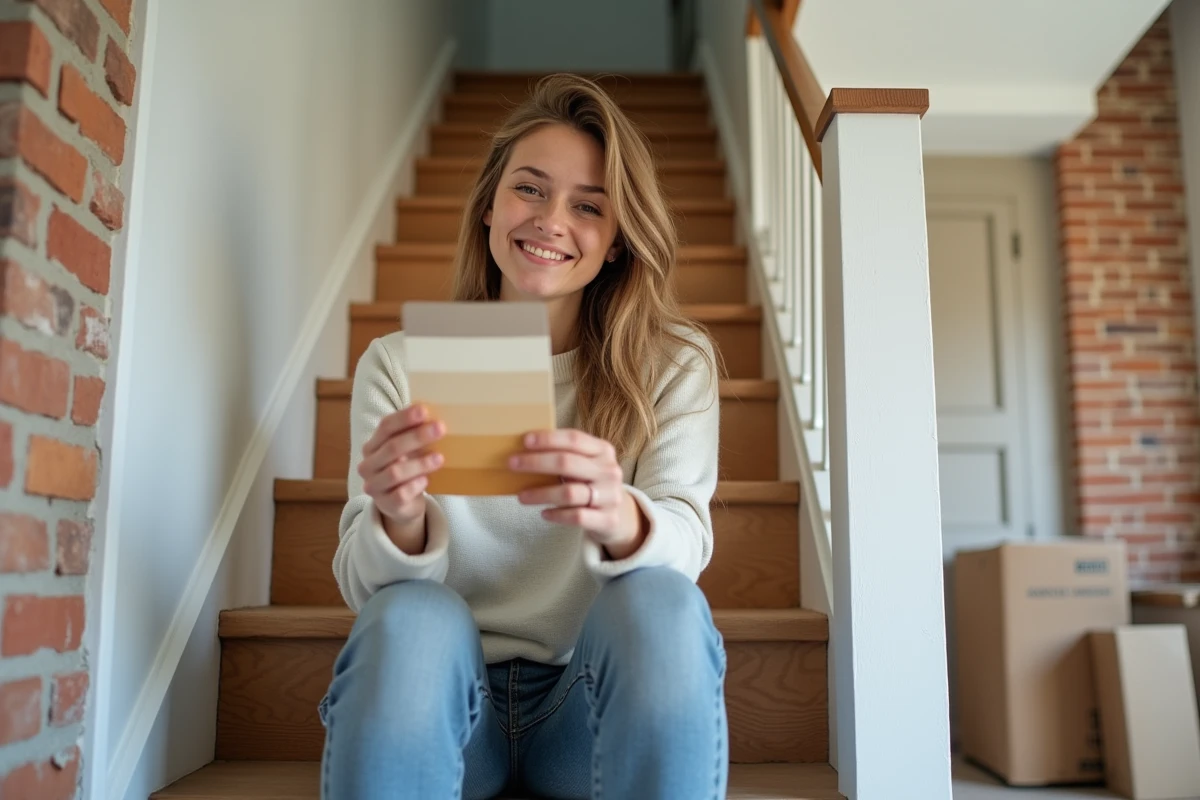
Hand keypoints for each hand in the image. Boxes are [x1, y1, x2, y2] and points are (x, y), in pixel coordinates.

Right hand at [358, 404, 445, 543]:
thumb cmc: (406, 470)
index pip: (385, 427)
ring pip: (395, 472)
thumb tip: (435, 417)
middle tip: (440, 428)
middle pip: (392, 447)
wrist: (400, 505)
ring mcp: (374, 486)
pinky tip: (426, 480)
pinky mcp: (386, 505)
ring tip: (440, 458)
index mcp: (373, 446)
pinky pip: (400, 494)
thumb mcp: (407, 451)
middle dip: (417, 437)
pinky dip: (414, 486)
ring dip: (419, 463)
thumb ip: (414, 435)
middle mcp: (368, 465)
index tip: (424, 410)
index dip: (404, 418)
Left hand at [510, 429, 647, 559]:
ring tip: (521, 496)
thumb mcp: (586, 465)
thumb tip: (525, 450)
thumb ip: (565, 455)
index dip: (548, 439)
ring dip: (541, 493)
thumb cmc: (591, 484)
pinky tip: (544, 513)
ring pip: (569, 492)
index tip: (524, 440)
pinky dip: (557, 515)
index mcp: (603, 450)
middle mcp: (609, 471)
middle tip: (512, 464)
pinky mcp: (608, 519)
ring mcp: (610, 496)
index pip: (574, 439)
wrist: (618, 515)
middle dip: (536, 462)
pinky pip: (577, 516)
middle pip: (567, 463)